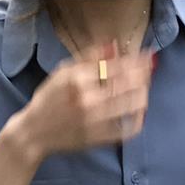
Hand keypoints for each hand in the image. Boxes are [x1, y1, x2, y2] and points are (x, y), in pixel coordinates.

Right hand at [18, 39, 153, 156]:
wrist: (35, 132)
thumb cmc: (49, 100)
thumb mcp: (63, 72)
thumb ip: (89, 58)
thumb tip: (114, 45)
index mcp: (79, 79)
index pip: (117, 66)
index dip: (136, 61)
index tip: (147, 56)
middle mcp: (89, 99)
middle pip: (129, 83)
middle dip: (144, 75)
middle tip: (150, 71)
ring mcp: (95, 121)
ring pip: (132, 105)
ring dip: (144, 94)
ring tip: (144, 89)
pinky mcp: (99, 138)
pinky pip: (127, 129)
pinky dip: (138, 119)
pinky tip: (140, 112)